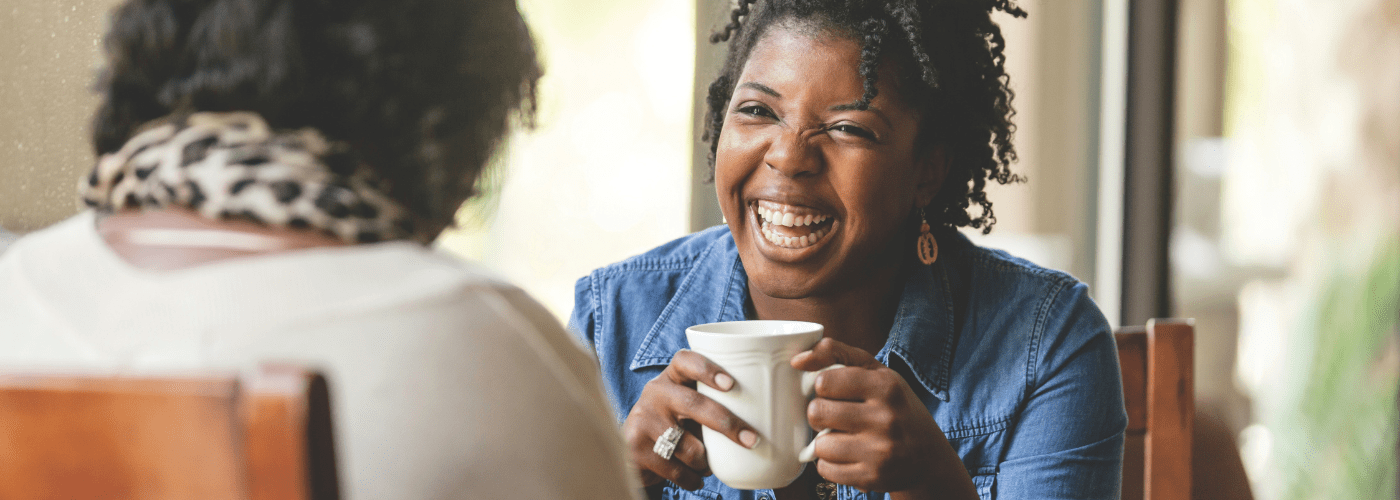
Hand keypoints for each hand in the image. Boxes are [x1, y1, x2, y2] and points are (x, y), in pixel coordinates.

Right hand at [622, 349, 760, 489]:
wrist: (633, 450)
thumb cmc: (677, 423)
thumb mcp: (689, 405)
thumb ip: (714, 403)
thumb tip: (771, 417)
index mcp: (672, 376)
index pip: (686, 361)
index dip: (708, 370)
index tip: (731, 384)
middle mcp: (655, 392)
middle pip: (693, 405)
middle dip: (726, 424)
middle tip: (751, 439)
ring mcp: (643, 420)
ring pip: (687, 446)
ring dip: (705, 461)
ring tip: (707, 464)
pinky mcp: (636, 448)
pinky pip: (676, 470)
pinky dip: (692, 479)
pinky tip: (694, 477)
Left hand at [793, 338, 974, 496]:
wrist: (928, 457)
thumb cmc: (895, 407)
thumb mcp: (876, 372)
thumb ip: (837, 353)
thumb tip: (797, 360)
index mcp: (886, 387)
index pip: (824, 381)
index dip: (823, 387)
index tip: (835, 392)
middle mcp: (886, 419)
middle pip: (817, 412)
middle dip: (820, 414)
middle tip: (836, 416)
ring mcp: (880, 452)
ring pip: (819, 445)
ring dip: (825, 442)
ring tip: (844, 438)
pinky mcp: (872, 478)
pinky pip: (825, 469)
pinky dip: (830, 464)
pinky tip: (848, 457)